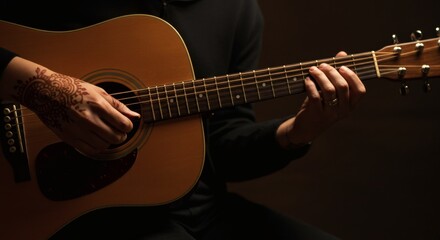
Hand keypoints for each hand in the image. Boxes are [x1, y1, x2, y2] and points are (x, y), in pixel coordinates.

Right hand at [1, 57, 139, 154]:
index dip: (128, 127)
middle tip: (118, 131)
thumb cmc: (73, 89)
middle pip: (116, 137)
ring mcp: (77, 129)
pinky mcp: (68, 138)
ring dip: (109, 142)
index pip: (123, 124)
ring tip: (106, 133)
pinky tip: (96, 139)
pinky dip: (98, 147)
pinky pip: (90, 150)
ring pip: (104, 145)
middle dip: (121, 136)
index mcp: (97, 104)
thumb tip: (135, 117)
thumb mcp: (98, 92)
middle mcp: (88, 118)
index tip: (125, 125)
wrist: (45, 92)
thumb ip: (118, 106)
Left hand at [277, 51, 365, 147]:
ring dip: (320, 76)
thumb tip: (342, 54)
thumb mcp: (330, 92)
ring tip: (312, 70)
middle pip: (343, 86)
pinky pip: (315, 96)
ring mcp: (331, 114)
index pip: (360, 90)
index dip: (352, 76)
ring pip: (329, 90)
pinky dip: (310, 85)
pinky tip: (307, 80)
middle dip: (332, 72)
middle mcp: (344, 111)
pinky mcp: (317, 115)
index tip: (341, 66)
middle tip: (322, 65)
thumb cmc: (321, 106)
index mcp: (351, 105)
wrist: (307, 128)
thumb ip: (337, 74)